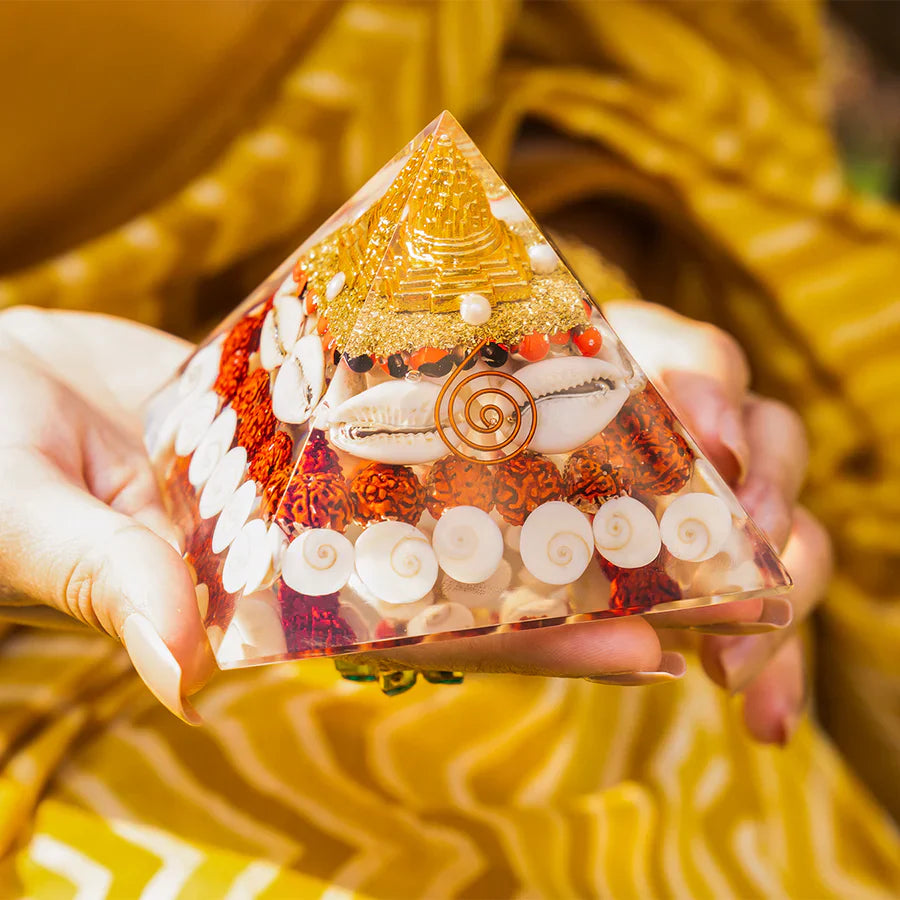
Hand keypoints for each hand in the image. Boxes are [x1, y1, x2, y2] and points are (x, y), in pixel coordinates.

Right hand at [0, 305, 829, 744]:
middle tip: (696, 560)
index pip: (419, 634)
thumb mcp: (36, 528)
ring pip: (437, 472)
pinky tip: (532, 369)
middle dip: (571, 565)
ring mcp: (303, 468)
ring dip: (532, 468)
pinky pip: (389, 396)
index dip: (528, 646)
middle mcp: (301, 541)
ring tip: (648, 456)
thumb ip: (114, 590)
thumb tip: (192, 675)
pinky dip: (456, 387)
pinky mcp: (290, 401)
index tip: (644, 650)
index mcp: (261, 599)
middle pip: (459, 557)